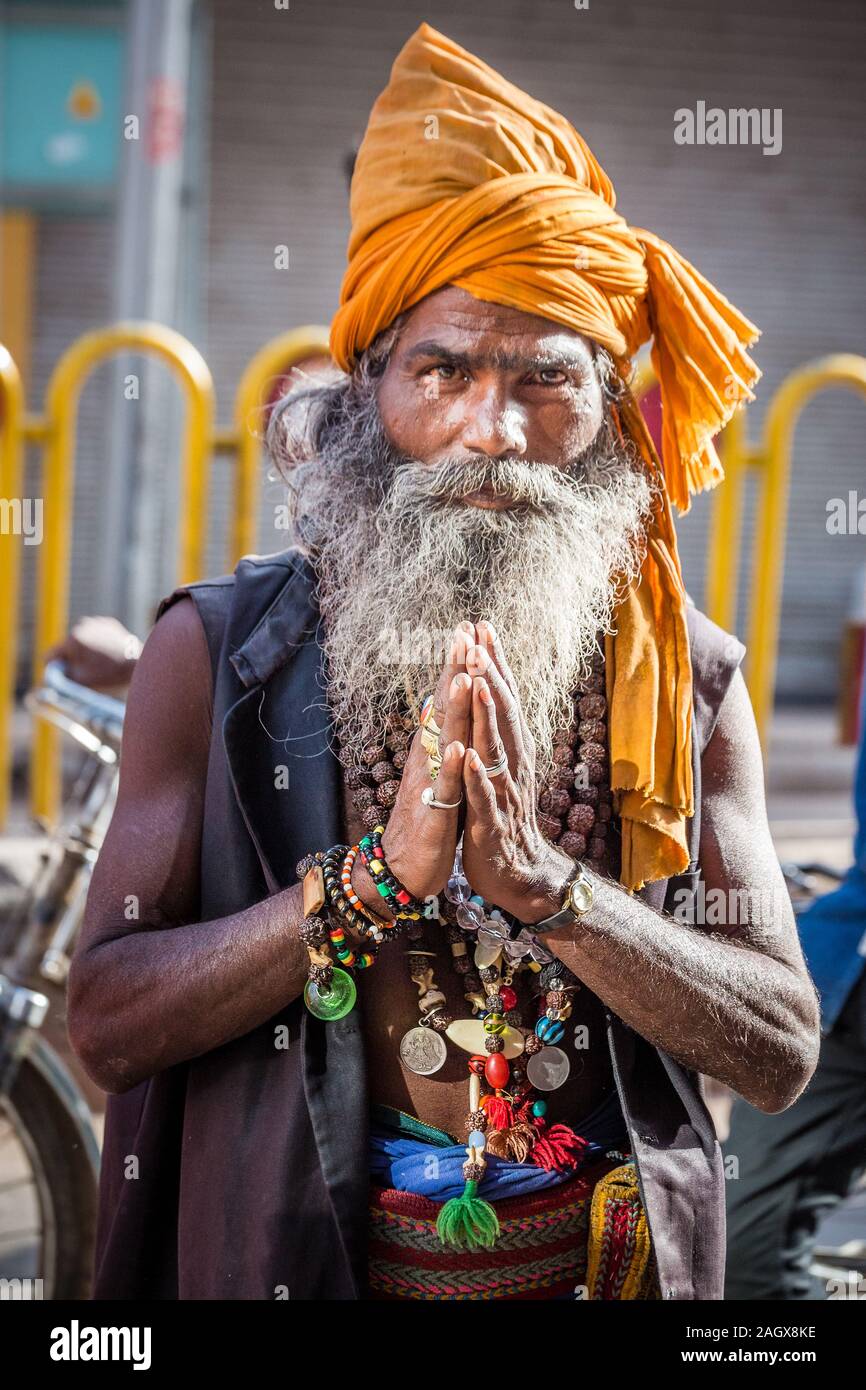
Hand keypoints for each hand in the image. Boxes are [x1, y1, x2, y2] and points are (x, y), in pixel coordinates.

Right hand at [44, 615, 141, 690]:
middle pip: (67, 647)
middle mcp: (82, 625)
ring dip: (85, 651)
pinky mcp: (109, 623)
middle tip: (87, 671)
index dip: (53, 669)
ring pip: (82, 640)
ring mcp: (97, 622)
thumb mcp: (81, 681)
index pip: (51, 655)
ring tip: (100, 663)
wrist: (139, 664)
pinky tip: (108, 653)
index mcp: (73, 639)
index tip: (63, 677)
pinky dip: (98, 643)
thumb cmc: (109, 675)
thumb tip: (52, 675)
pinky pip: (96, 635)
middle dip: (72, 659)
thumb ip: (61, 678)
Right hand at [351, 624, 473, 915]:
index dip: (458, 664)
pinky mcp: (436, 813)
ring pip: (445, 740)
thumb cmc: (423, 819)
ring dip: (455, 707)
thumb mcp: (435, 773)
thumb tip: (439, 703)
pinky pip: (446, 787)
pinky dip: (454, 766)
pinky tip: (460, 746)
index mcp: (434, 748)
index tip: (469, 628)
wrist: (399, 868)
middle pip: (443, 706)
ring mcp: (430, 783)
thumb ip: (439, 739)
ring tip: (465, 673)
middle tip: (463, 631)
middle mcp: (429, 758)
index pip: (447, 698)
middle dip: (455, 669)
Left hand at [460, 621, 573, 923]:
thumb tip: (486, 687)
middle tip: (479, 639)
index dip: (495, 662)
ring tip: (477, 680)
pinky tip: (467, 756)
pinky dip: (475, 776)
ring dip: (486, 714)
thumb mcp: (498, 767)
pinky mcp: (490, 823)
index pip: (504, 697)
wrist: (518, 873)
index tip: (483, 625)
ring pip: (495, 748)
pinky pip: (483, 797)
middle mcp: (512, 764)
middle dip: (490, 675)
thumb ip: (494, 730)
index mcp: (511, 749)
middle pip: (503, 713)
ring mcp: (503, 793)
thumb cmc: (502, 815)